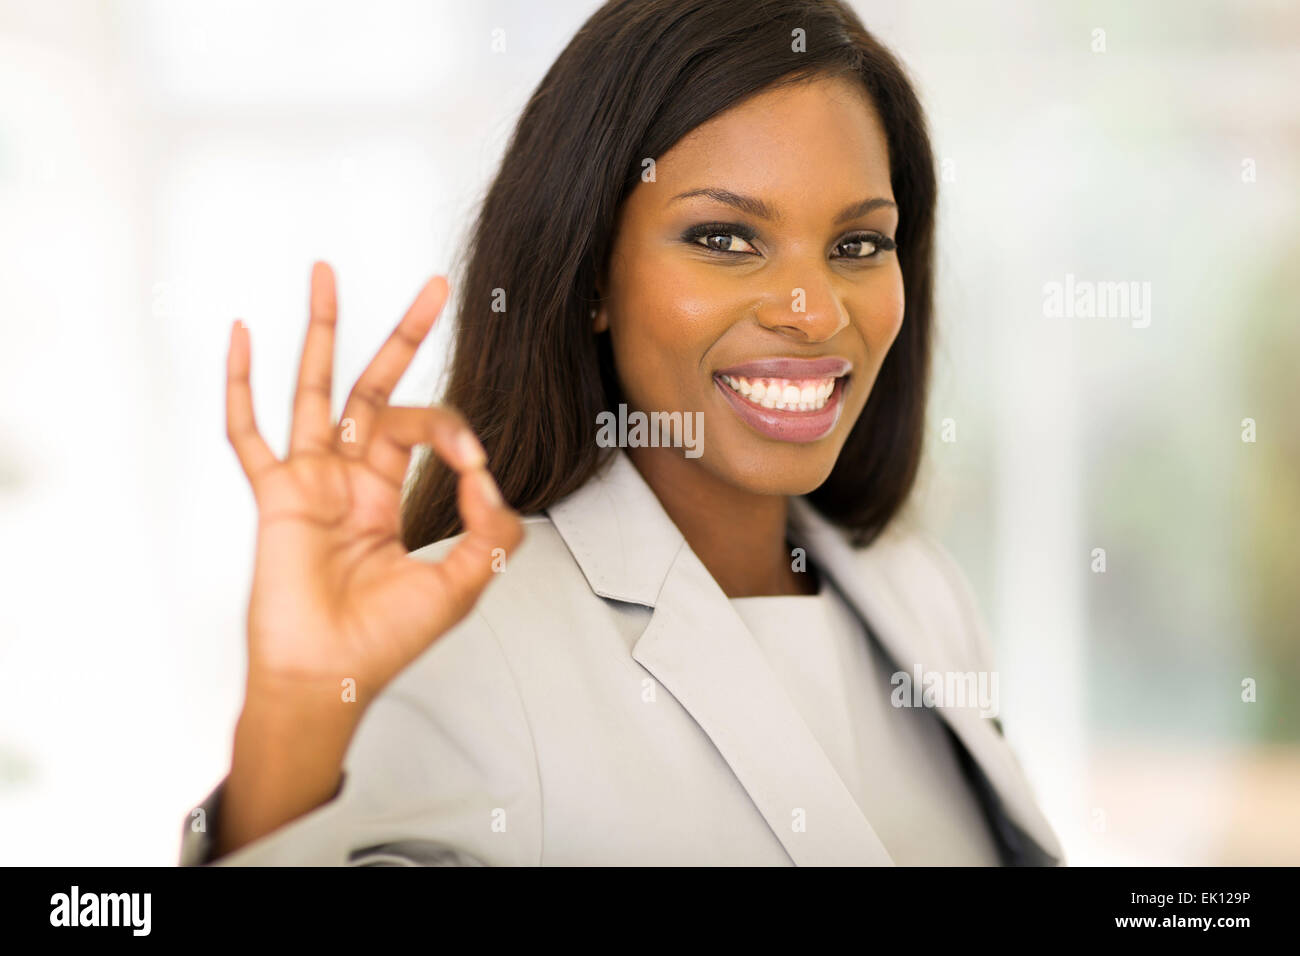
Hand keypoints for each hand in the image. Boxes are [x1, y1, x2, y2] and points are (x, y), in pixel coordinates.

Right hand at [225, 262, 522, 704]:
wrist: (329, 678)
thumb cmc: (386, 640)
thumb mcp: (462, 582)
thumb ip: (490, 528)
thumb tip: (488, 474)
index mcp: (391, 493)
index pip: (427, 429)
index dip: (455, 432)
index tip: (472, 468)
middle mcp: (350, 477)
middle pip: (377, 387)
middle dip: (403, 335)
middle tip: (433, 284)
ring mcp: (310, 480)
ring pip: (315, 388)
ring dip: (321, 330)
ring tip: (326, 272)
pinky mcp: (274, 494)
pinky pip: (249, 432)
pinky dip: (242, 384)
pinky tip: (241, 334)